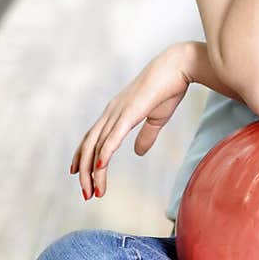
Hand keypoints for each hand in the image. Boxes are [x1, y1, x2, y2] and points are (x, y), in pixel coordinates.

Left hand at [69, 43, 191, 200]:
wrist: (179, 66)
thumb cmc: (169, 88)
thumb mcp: (157, 118)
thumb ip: (146, 135)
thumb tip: (138, 152)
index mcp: (116, 112)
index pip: (92, 138)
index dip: (83, 157)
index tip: (79, 175)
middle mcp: (111, 112)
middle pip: (88, 146)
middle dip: (84, 172)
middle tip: (86, 193)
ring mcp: (117, 112)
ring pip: (96, 146)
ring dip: (92, 172)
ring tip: (93, 192)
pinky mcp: (128, 113)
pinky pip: (111, 138)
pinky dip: (103, 155)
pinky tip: (99, 170)